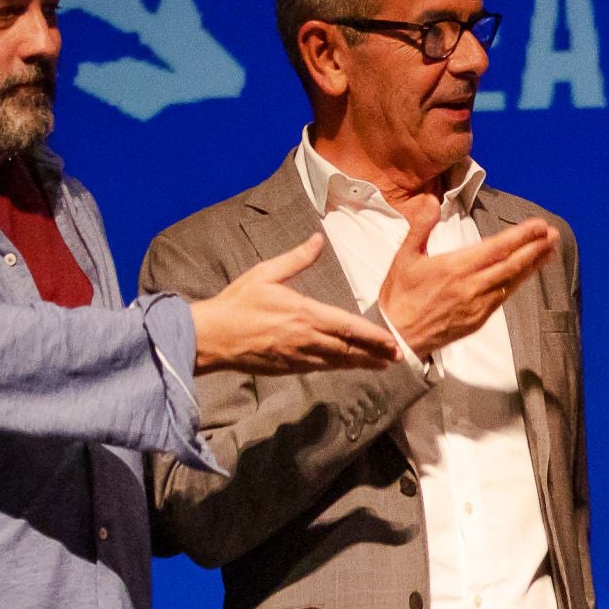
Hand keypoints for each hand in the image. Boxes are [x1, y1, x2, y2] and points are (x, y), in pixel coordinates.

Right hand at [189, 232, 398, 374]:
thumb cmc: (237, 303)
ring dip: (360, 364)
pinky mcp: (288, 368)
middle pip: (348, 349)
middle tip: (396, 357)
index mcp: (304, 314)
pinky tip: (347, 366)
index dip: (373, 336)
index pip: (348, 327)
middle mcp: (306, 339)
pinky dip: (338, 367)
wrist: (211, 337)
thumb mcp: (266, 273)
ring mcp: (298, 357)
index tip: (391, 342)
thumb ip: (296, 259)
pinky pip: (320, 369)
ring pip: (337, 362)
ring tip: (381, 364)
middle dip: (374, 354)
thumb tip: (318, 239)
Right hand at [377, 194, 555, 355]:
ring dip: (532, 265)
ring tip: (549, 250)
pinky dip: (518, 283)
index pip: (497, 248)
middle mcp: (471, 286)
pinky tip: (526, 274)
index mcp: (455, 268)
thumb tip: (430, 200)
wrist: (397, 337)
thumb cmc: (399, 296)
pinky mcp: (478, 320)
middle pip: (511, 264)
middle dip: (535, 248)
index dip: (521, 236)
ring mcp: (477, 305)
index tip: (539, 225)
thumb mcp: (404, 257)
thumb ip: (420, 226)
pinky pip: (503, 298)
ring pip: (511, 282)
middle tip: (553, 234)